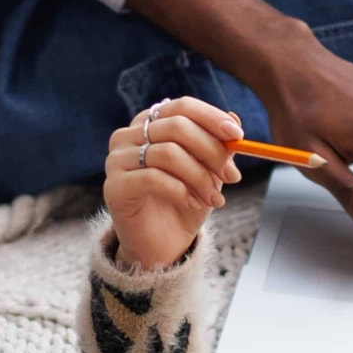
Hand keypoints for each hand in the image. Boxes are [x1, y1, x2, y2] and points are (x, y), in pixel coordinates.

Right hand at [102, 96, 240, 270]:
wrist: (162, 246)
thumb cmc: (184, 202)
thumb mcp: (209, 171)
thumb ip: (218, 145)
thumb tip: (235, 119)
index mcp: (150, 123)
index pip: (181, 107)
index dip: (211, 118)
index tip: (238, 136)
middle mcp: (129, 135)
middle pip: (176, 127)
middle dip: (211, 152)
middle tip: (232, 176)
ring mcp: (117, 159)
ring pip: (168, 153)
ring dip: (200, 177)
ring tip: (215, 198)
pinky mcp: (114, 186)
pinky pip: (153, 178)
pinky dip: (181, 191)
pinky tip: (193, 203)